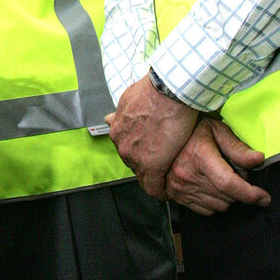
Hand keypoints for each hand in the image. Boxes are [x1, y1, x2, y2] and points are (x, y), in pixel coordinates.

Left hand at [106, 74, 198, 198]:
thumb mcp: (129, 98)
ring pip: (144, 174)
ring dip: (155, 173)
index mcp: (117, 131)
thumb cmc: (154, 89)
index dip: (138, 152)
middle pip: (134, 161)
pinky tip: (167, 190)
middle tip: (162, 159)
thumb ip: (120, 114)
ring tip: (167, 173)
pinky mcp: (152, 166)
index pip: (125, 149)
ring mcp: (136, 157)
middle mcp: (122, 145)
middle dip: (146, 161)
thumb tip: (109, 118)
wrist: (169, 91)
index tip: (147, 153)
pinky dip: (161, 189)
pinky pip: (154, 187)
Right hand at [165, 117, 270, 214]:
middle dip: (238, 188)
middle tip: (233, 170)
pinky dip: (215, 201)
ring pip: (220, 206)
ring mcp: (180, 187)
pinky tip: (211, 185)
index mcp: (200, 156)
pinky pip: (207, 210)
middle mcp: (188, 175)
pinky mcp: (177, 195)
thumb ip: (238, 148)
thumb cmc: (195, 131)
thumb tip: (259, 160)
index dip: (250, 194)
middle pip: (228, 197)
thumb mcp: (218, 131)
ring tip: (220, 176)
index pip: (228, 183)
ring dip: (227, 196)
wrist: (166, 137)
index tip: (265, 198)